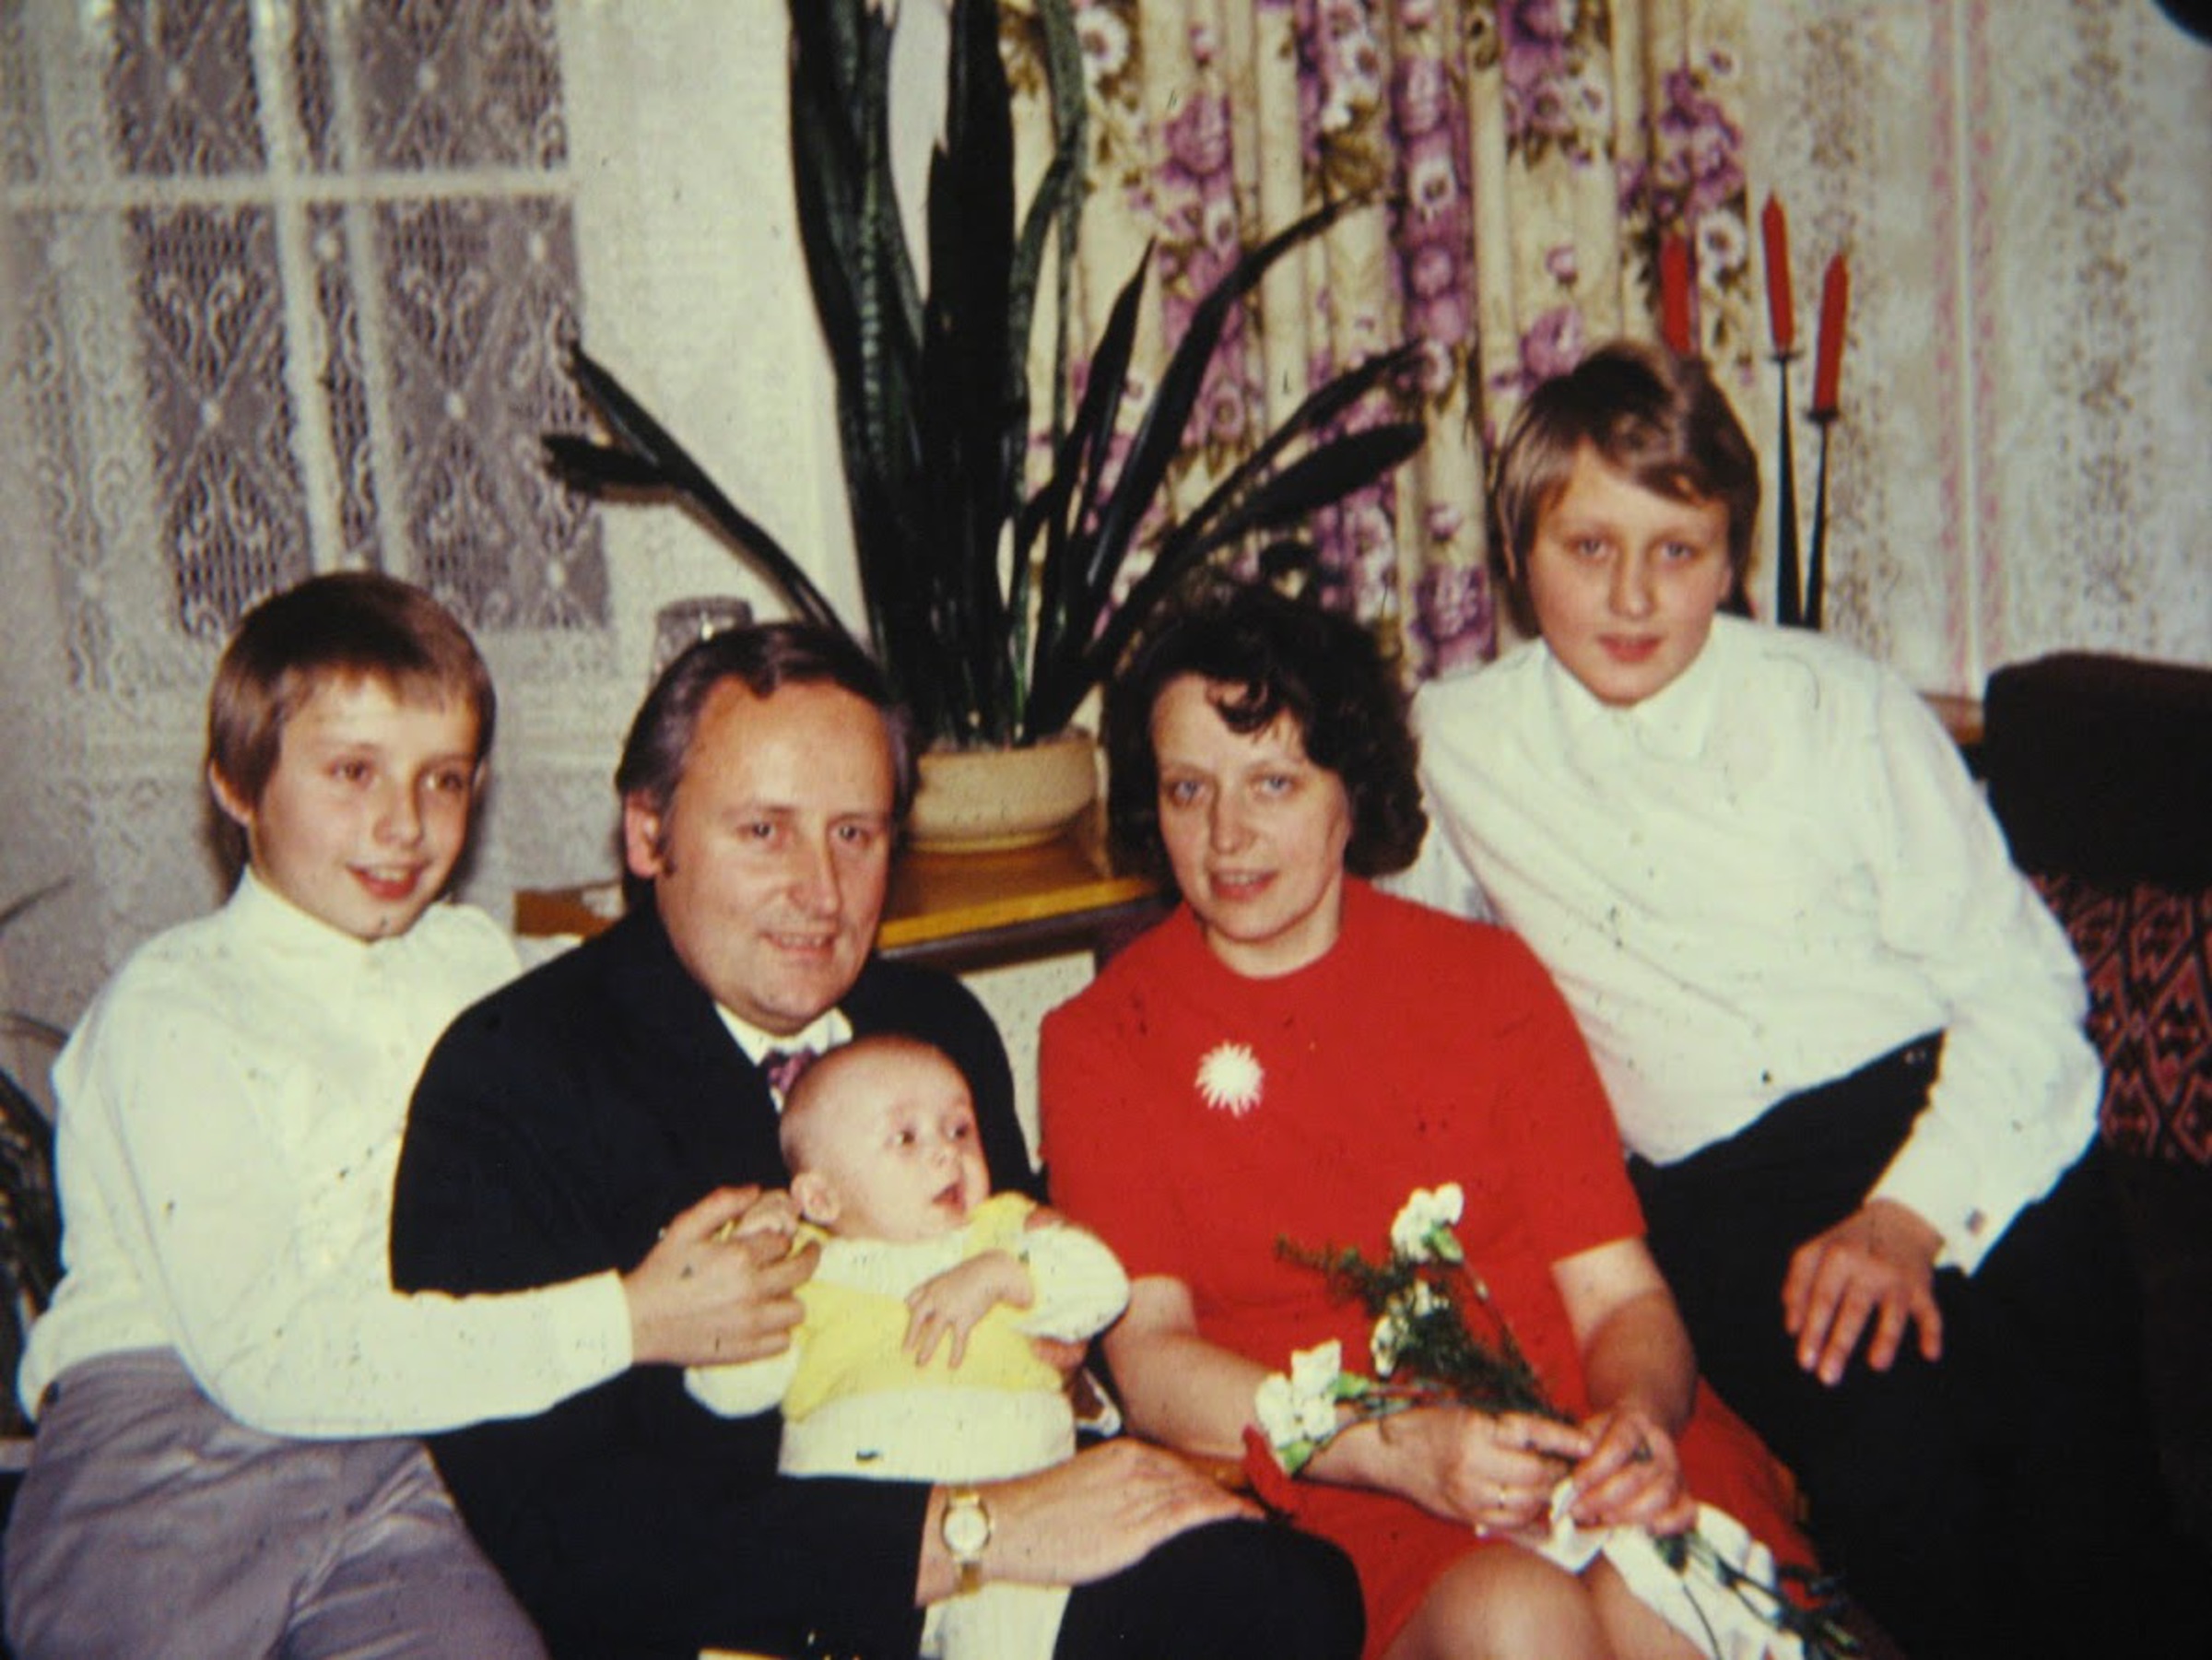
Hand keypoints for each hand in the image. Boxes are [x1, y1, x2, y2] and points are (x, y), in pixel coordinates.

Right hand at [622, 1186, 818, 1367]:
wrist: (636, 1322)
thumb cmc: (661, 1272)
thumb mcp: (684, 1227)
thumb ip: (721, 1203)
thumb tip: (756, 1190)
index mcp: (739, 1257)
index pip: (783, 1241)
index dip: (782, 1236)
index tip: (778, 1238)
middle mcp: (751, 1290)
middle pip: (802, 1271)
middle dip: (807, 1257)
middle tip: (806, 1253)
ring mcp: (751, 1324)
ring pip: (797, 1309)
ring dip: (790, 1297)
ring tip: (778, 1291)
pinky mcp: (745, 1351)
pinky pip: (783, 1342)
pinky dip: (779, 1331)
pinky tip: (766, 1321)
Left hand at [906, 1250, 1030, 1367]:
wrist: (991, 1271)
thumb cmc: (975, 1270)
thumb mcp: (953, 1275)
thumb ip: (943, 1288)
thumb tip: (938, 1304)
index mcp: (933, 1286)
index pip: (913, 1298)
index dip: (910, 1308)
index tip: (908, 1316)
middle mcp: (937, 1298)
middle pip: (918, 1318)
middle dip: (911, 1334)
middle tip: (906, 1349)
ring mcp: (949, 1309)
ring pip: (933, 1333)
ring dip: (926, 1349)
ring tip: (920, 1363)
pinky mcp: (964, 1319)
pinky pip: (958, 1340)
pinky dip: (955, 1354)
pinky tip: (952, 1366)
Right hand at [954, 1439, 1257, 1593]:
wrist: (1007, 1524)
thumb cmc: (1040, 1513)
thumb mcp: (1087, 1489)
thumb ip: (1120, 1492)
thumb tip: (1141, 1508)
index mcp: (1126, 1454)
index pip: (1183, 1466)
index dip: (1216, 1482)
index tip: (1243, 1492)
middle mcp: (1139, 1467)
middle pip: (1199, 1478)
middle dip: (1233, 1492)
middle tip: (1270, 1504)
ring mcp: (1140, 1495)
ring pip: (1203, 1495)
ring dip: (1238, 1506)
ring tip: (1270, 1516)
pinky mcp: (1138, 1526)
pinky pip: (1194, 1516)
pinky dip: (1226, 1516)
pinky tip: (1248, 1522)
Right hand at [1366, 1405, 1587, 1535]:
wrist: (1386, 1454)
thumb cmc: (1427, 1423)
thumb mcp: (1464, 1409)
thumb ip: (1504, 1423)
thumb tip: (1552, 1431)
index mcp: (1473, 1429)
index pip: (1530, 1433)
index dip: (1563, 1439)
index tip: (1589, 1444)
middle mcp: (1473, 1464)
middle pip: (1535, 1472)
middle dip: (1560, 1471)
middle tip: (1575, 1466)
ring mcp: (1470, 1494)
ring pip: (1528, 1501)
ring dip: (1550, 1496)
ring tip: (1561, 1486)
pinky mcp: (1466, 1516)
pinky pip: (1512, 1525)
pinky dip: (1535, 1521)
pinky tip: (1548, 1514)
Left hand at [1565, 1403, 1692, 1534]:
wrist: (1641, 1431)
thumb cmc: (1605, 1437)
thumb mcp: (1587, 1430)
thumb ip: (1575, 1451)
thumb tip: (1561, 1481)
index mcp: (1633, 1422)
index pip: (1618, 1445)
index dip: (1596, 1468)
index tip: (1575, 1484)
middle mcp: (1660, 1445)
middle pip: (1638, 1476)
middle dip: (1604, 1498)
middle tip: (1579, 1511)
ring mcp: (1677, 1470)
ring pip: (1661, 1496)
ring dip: (1628, 1515)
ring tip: (1601, 1520)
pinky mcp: (1686, 1493)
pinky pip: (1686, 1513)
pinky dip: (1667, 1525)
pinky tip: (1642, 1531)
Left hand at [1783, 1198, 1943, 1384]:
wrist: (1897, 1220)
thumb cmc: (1846, 1245)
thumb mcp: (1816, 1252)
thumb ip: (1797, 1284)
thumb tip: (1792, 1327)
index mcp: (1836, 1256)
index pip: (1821, 1298)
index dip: (1812, 1329)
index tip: (1804, 1361)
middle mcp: (1868, 1265)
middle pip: (1852, 1309)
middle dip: (1839, 1344)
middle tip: (1827, 1376)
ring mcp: (1897, 1277)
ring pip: (1892, 1312)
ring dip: (1885, 1339)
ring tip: (1876, 1365)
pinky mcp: (1921, 1287)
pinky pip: (1930, 1312)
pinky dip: (1933, 1332)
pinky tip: (1930, 1354)